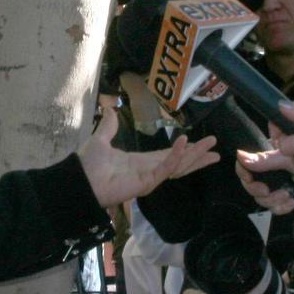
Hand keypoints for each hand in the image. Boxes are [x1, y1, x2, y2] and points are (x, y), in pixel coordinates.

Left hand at [78, 105, 218, 207]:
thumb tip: (111, 110)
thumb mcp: (101, 140)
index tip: (199, 143)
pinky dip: (175, 157)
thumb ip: (109, 127)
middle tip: (216, 148)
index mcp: (140, 162)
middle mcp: (148, 171)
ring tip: (211, 148)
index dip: (185, 150)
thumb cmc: (88, 165)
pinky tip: (185, 144)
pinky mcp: (145, 183)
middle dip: (197, 156)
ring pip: (177, 166)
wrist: (78, 180)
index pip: (168, 156)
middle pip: (179, 163)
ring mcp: (148, 178)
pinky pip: (164, 169)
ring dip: (194, 156)